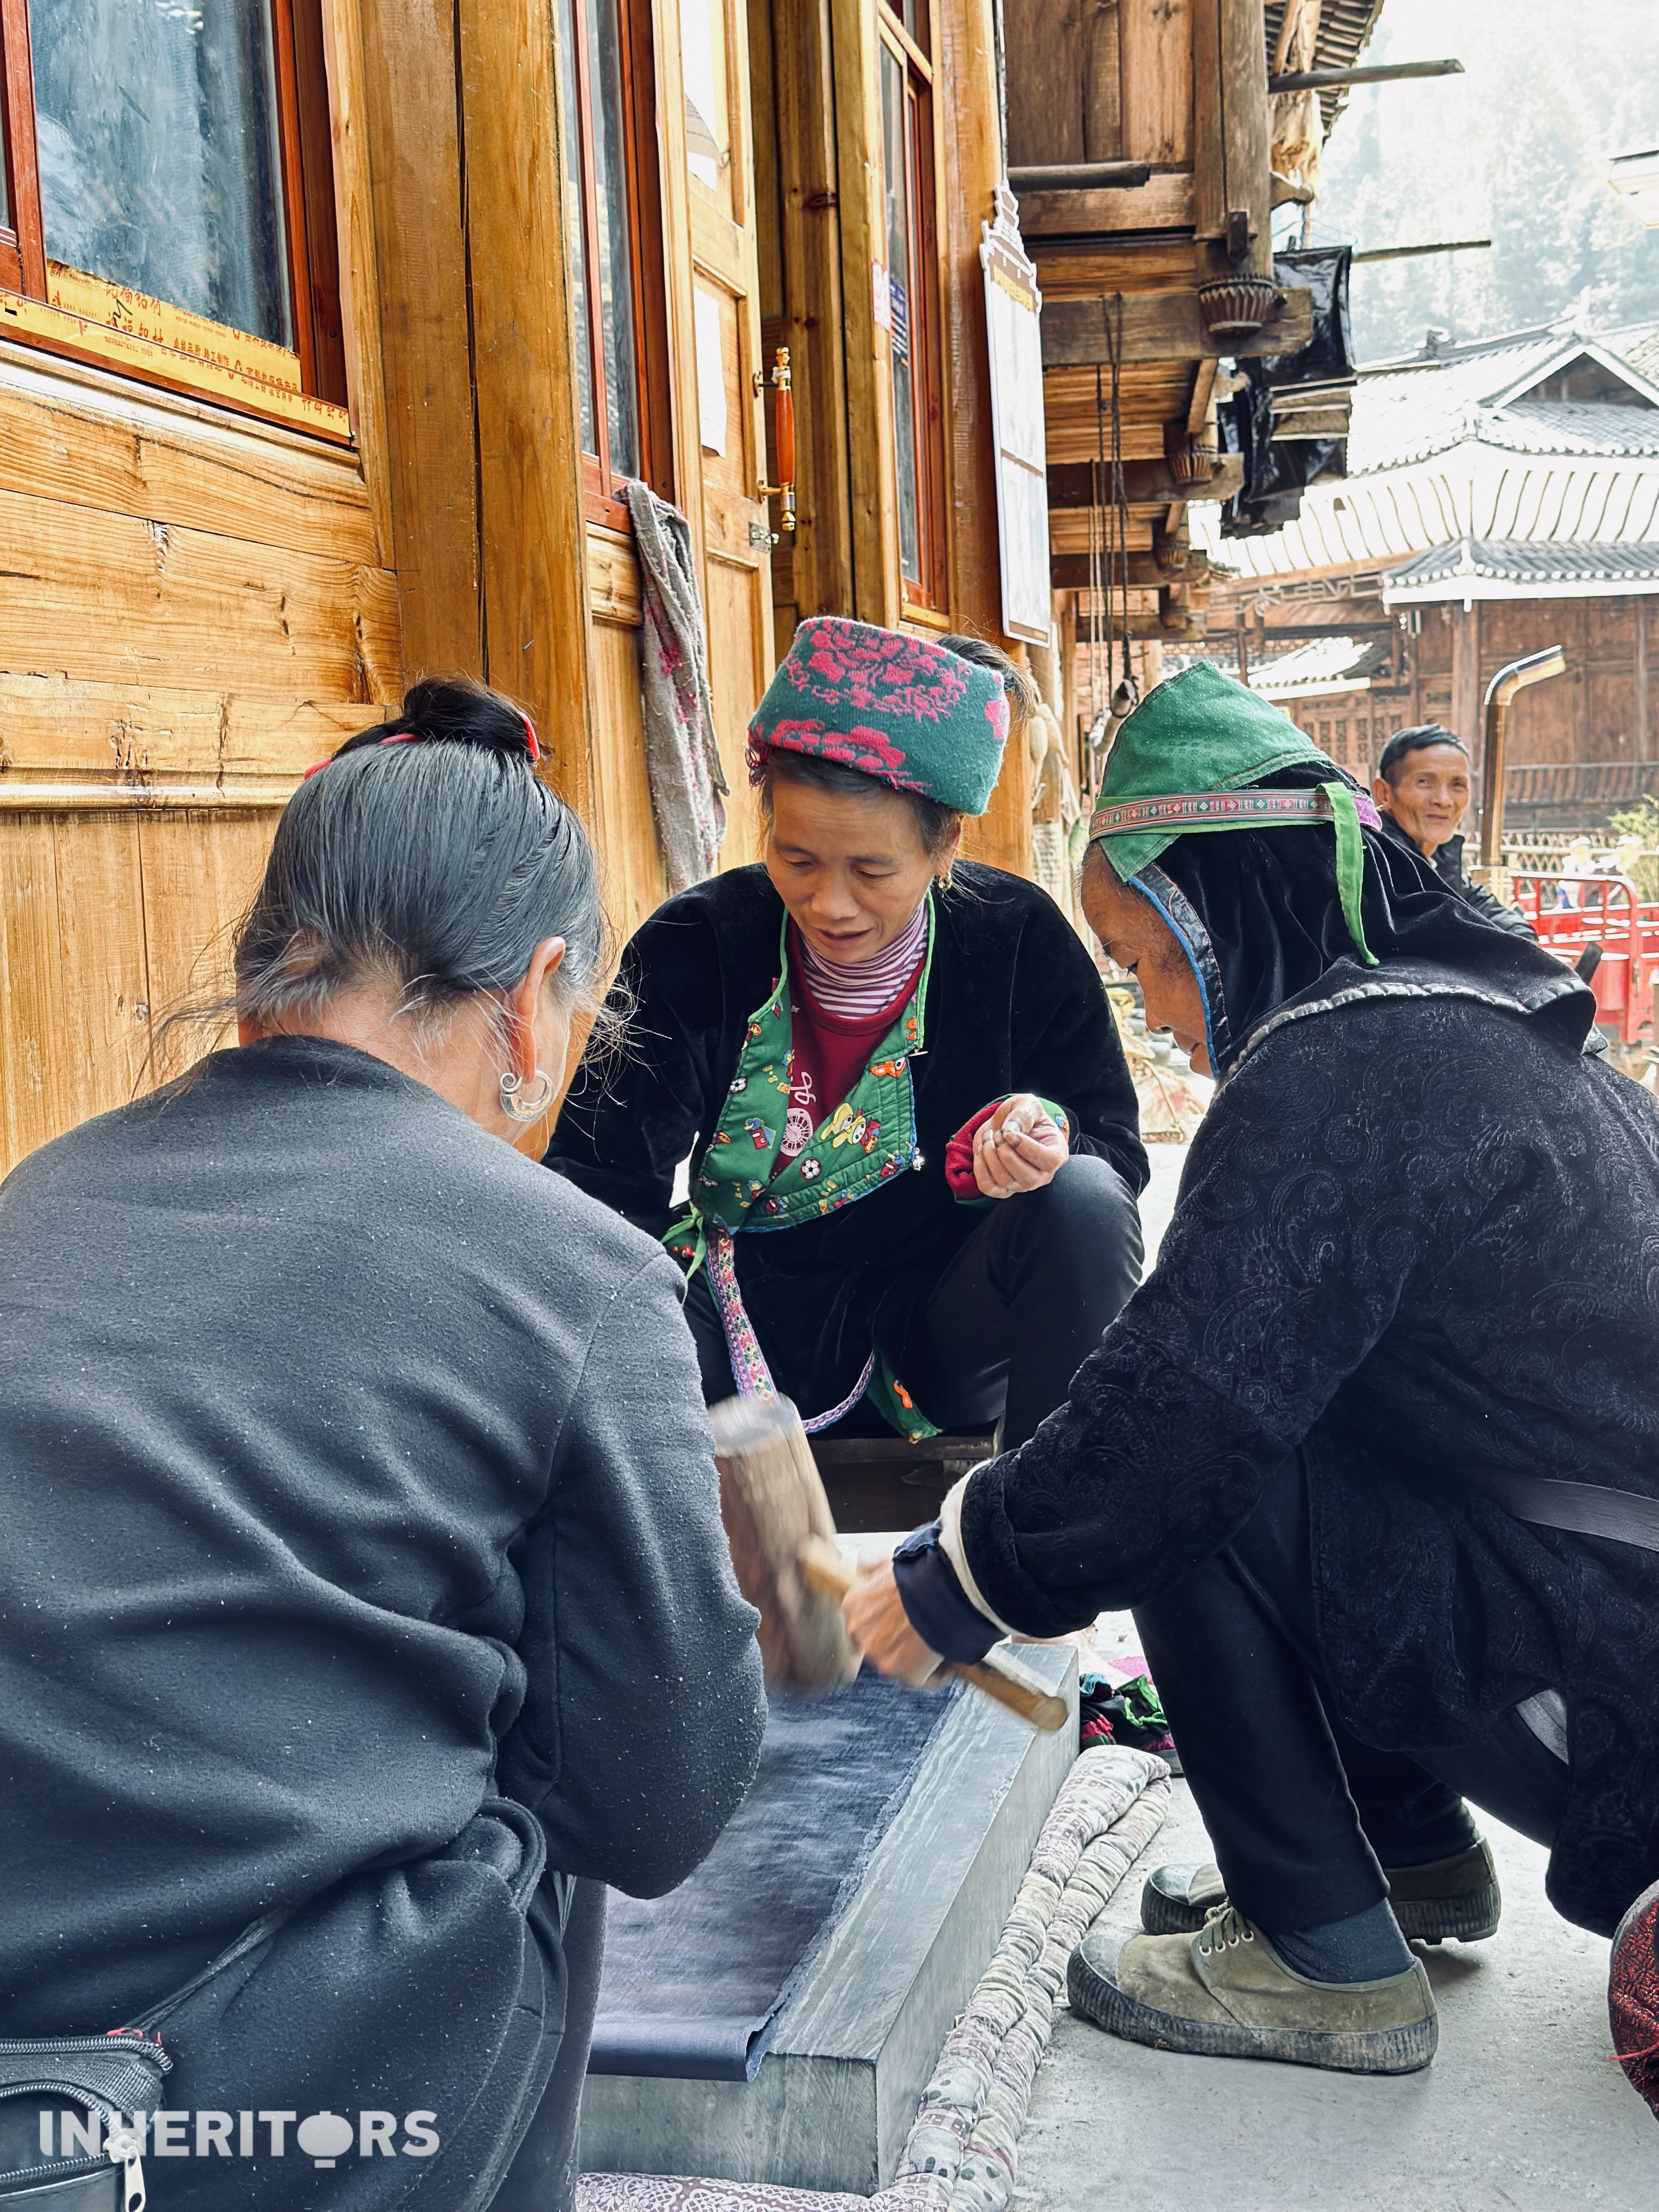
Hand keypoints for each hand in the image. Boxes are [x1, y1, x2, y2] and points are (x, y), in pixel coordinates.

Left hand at [841, 1559, 944, 1687]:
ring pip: (901, 1665)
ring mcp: (881, 1658)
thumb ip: (872, 1565)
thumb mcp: (889, 1561)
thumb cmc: (922, 1572)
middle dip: (900, 1641)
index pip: (866, 1623)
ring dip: (918, 1659)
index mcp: (852, 1606)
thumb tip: (864, 1566)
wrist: (946, 1587)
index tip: (906, 1618)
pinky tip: (948, 1659)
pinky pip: (923, 1681)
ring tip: (939, 1642)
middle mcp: (859, 1634)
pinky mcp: (906, 1675)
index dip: (889, 1622)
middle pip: (881, 1645)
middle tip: (925, 1629)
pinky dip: (937, 1674)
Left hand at [972, 1093, 1066, 1198]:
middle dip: (1006, 1153)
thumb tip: (1010, 1131)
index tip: (1009, 1133)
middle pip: (1028, 1179)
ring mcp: (1021, 1184)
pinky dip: (980, 1168)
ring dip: (990, 1156)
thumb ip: (1023, 1115)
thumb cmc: (1022, 1117)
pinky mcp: (1002, 1188)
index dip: (1027, 1148)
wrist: (1005, 1126)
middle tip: (999, 1134)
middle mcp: (1042, 1174)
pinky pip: (988, 1187)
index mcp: (1056, 1153)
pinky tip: (982, 1150)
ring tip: (990, 1137)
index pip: (1049, 1161)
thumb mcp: (1028, 1105)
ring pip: (1005, 1182)